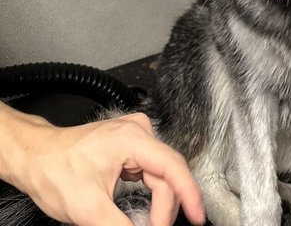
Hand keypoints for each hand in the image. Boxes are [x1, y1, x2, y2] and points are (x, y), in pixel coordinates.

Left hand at [2, 107, 204, 225]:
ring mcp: (135, 135)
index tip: (198, 218)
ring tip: (151, 224)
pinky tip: (147, 207)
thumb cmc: (54, 171)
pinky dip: (151, 192)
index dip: (190, 194)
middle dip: (165, 208)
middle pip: (167, 174)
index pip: (173, 167)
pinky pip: (151, 170)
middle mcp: (138, 131)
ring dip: (159, 202)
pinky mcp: (130, 144)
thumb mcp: (89, 210)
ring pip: (161, 174)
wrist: (35, 157)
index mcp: (132, 139)